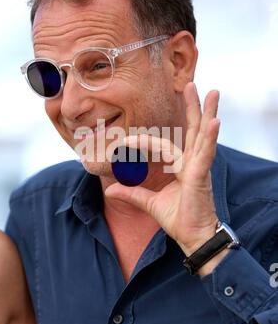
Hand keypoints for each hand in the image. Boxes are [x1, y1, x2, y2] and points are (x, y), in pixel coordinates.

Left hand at [105, 82, 219, 256]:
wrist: (192, 238)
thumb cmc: (178, 219)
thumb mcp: (149, 204)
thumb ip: (132, 194)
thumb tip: (110, 192)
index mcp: (182, 166)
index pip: (163, 145)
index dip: (143, 141)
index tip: (125, 141)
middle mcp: (193, 163)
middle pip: (193, 129)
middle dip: (193, 107)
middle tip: (192, 85)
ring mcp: (199, 167)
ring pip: (203, 134)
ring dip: (206, 112)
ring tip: (211, 92)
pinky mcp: (201, 176)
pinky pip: (206, 153)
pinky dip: (211, 137)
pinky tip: (214, 121)